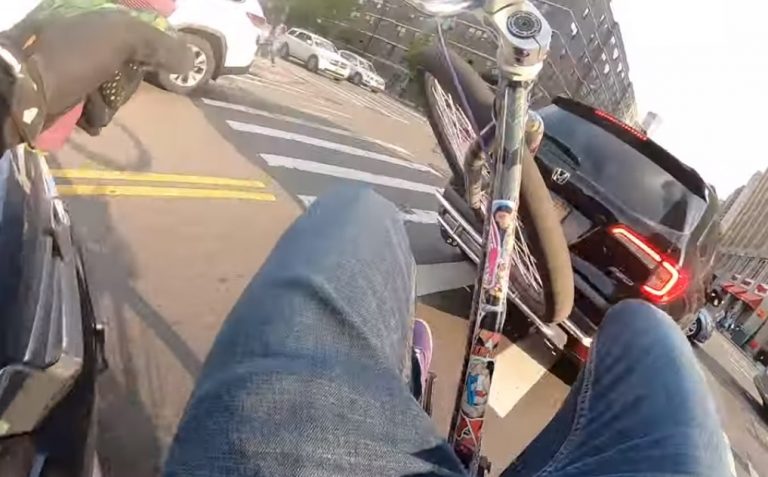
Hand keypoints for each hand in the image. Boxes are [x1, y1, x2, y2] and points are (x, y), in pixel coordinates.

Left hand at [0, 2, 192, 148]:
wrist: (17, 92)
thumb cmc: (70, 56)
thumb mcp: (120, 38)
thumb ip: (159, 43)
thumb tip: (190, 59)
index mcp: (93, 9)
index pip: (138, 10)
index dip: (158, 22)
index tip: (174, 39)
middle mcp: (83, 31)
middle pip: (131, 50)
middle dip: (134, 70)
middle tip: (134, 79)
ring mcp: (73, 61)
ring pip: (115, 79)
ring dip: (114, 97)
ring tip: (103, 104)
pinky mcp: (65, 89)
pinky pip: (95, 100)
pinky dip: (97, 112)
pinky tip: (91, 116)